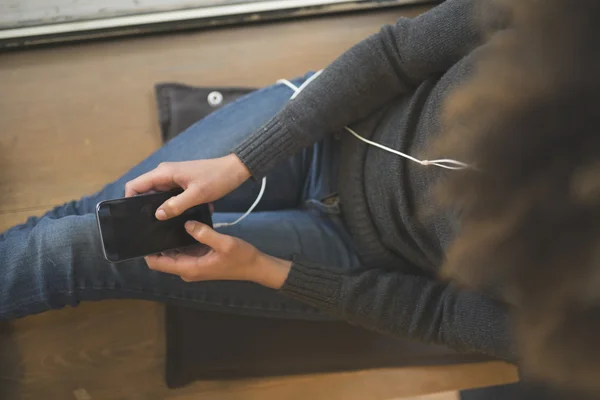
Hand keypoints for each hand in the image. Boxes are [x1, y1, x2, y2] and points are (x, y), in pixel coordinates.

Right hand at [125, 154, 250, 219]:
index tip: (131, 217)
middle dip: (143, 207)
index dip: (128, 200)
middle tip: (147, 226)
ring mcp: (173, 178)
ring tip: (159, 225)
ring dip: (158, 207)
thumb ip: (176, 205)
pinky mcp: (181, 183)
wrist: (235, 169)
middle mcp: (164, 174)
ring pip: (157, 195)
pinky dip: (169, 205)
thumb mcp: (197, 195)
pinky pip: (168, 195)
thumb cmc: (217, 178)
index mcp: (164, 173)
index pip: (135, 185)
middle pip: (144, 191)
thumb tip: (157, 215)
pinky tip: (174, 218)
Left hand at [145, 221, 291, 288]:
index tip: (143, 233)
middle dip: (156, 242)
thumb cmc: (241, 258)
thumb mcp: (224, 243)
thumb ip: (204, 233)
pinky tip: (182, 223)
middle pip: (162, 257)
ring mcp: (194, 264)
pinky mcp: (200, 259)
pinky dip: (181, 239)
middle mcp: (187, 269)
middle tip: (152, 220)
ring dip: (169, 240)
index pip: (157, 263)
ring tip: (164, 219)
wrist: (257, 267)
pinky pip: (184, 249)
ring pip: (173, 252)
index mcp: (189, 268)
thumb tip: (186, 223)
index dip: (147, 251)